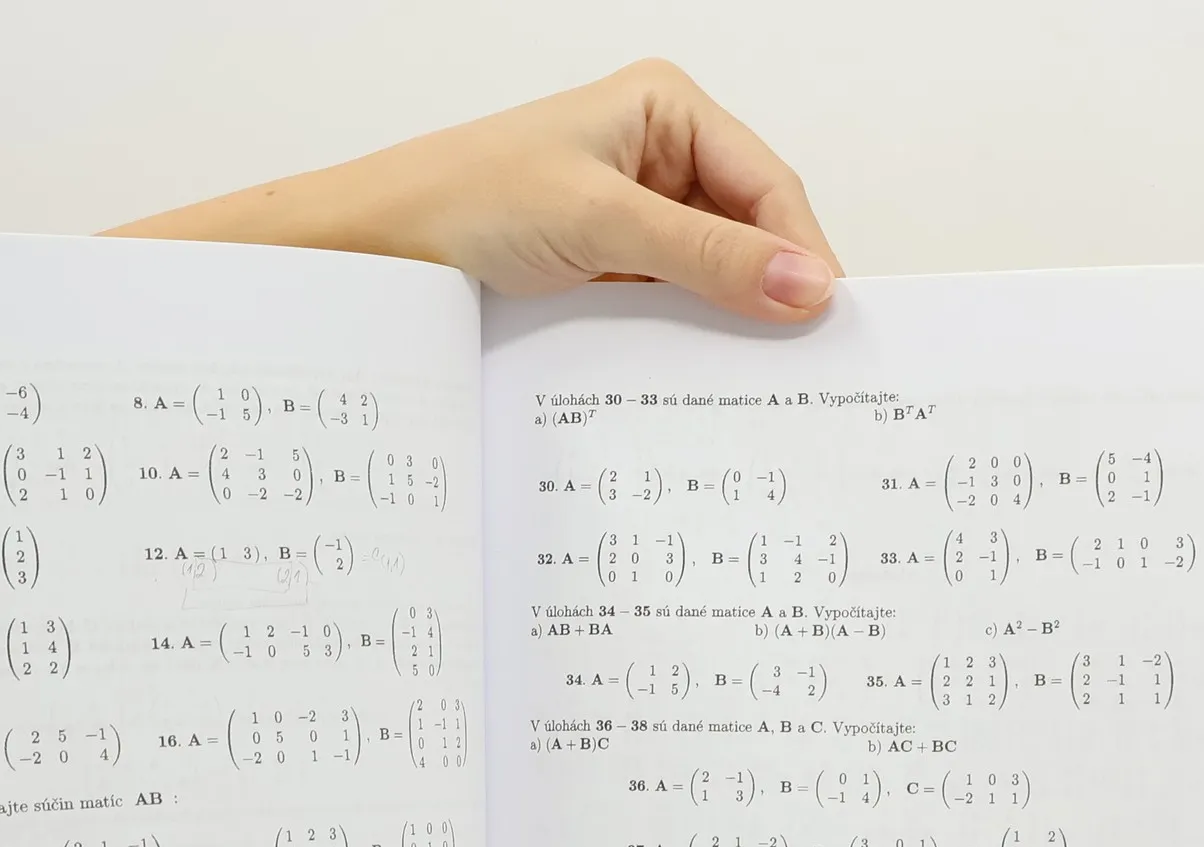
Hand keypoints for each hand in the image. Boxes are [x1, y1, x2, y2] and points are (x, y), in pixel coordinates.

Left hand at [113, 60, 840, 322]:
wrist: (375, 252)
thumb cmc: (466, 203)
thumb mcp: (604, 224)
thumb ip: (708, 258)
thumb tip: (807, 285)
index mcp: (666, 110)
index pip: (766, 184)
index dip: (802, 251)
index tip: (828, 319)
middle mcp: (655, 156)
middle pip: (746, 232)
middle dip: (769, 291)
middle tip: (802, 363)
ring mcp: (630, 218)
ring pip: (708, 276)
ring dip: (725, 322)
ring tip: (753, 378)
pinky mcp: (603, 271)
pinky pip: (666, 306)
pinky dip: (682, 339)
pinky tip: (694, 375)